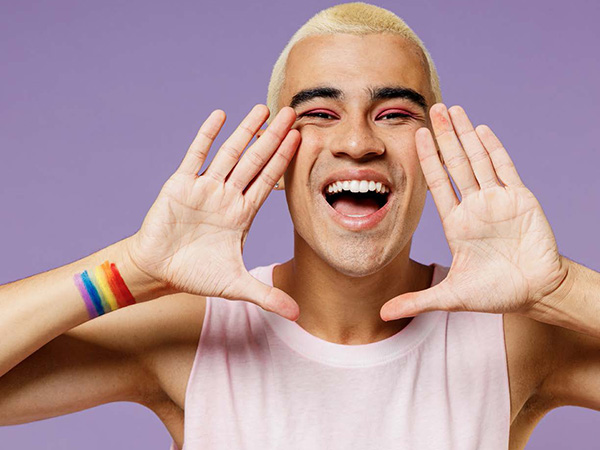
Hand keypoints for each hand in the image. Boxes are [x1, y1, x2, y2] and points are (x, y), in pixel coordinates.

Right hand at [126, 105, 300, 320]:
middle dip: (273, 137)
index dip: (285, 161)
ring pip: (230, 153)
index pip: (269, 181)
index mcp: (243, 214)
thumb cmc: (195, 274)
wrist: (158, 270)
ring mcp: (205, 187)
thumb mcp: (236, 286)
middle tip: (291, 113)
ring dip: (246, 131)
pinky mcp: (181, 184)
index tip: (301, 140)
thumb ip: (267, 296)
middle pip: (255, 160)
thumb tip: (299, 315)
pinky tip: (221, 116)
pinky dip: (208, 136)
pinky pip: (196, 155)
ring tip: (263, 108)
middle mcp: (228, 196)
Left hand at [380, 104, 568, 320]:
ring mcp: (497, 200)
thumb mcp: (452, 296)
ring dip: (465, 135)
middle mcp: (474, 206)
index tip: (416, 136)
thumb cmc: (496, 293)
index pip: (437, 184)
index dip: (427, 159)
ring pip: (478, 159)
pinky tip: (480, 130)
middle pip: (455, 164)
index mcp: (456, 223)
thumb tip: (383, 315)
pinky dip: (493, 149)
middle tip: (431, 109)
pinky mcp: (521, 199)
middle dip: (444, 136)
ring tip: (452, 110)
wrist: (537, 292)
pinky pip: (505, 169)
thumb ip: (418, 300)